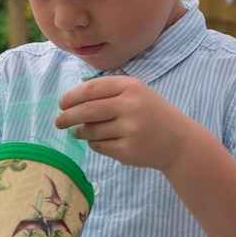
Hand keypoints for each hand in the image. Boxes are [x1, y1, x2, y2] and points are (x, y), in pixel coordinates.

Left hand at [56, 75, 188, 170]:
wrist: (177, 140)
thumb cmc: (149, 111)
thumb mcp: (134, 91)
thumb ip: (105, 92)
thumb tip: (68, 102)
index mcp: (129, 86)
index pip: (90, 90)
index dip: (71, 97)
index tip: (61, 104)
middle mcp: (130, 106)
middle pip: (86, 111)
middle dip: (67, 117)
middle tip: (58, 121)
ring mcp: (130, 129)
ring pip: (90, 131)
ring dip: (80, 132)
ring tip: (80, 131)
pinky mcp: (128, 150)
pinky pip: (98, 146)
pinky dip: (94, 143)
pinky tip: (100, 140)